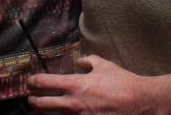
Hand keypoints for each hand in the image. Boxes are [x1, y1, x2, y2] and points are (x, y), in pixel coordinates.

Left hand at [28, 55, 154, 113]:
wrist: (140, 103)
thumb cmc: (122, 83)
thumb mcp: (104, 65)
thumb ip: (88, 61)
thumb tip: (79, 61)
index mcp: (75, 85)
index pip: (42, 83)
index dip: (32, 82)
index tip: (30, 82)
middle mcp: (72, 104)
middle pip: (39, 105)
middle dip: (32, 102)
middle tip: (32, 99)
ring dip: (45, 114)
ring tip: (43, 111)